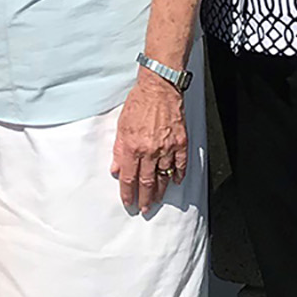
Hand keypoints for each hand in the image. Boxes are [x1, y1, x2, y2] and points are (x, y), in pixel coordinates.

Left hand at [110, 68, 187, 214]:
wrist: (159, 87)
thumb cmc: (139, 103)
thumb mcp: (121, 126)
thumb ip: (119, 150)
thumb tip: (116, 169)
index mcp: (133, 146)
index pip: (129, 177)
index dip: (128, 193)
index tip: (129, 202)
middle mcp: (150, 150)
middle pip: (147, 181)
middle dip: (145, 198)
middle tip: (145, 209)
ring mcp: (167, 147)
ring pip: (164, 176)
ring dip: (161, 190)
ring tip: (158, 199)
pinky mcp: (181, 141)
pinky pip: (181, 163)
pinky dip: (179, 174)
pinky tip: (176, 181)